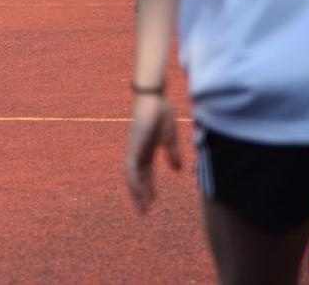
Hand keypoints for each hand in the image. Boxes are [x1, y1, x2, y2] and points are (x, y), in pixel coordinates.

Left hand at [124, 94, 180, 211]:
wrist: (154, 97)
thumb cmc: (161, 112)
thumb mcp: (169, 138)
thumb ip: (171, 154)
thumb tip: (177, 170)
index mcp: (146, 150)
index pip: (145, 173)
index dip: (148, 188)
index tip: (151, 202)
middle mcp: (137, 151)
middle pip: (136, 177)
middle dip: (140, 194)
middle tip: (143, 212)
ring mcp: (134, 148)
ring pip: (132, 175)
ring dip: (136, 192)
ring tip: (142, 207)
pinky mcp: (134, 145)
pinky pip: (131, 167)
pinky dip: (134, 180)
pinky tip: (138, 191)